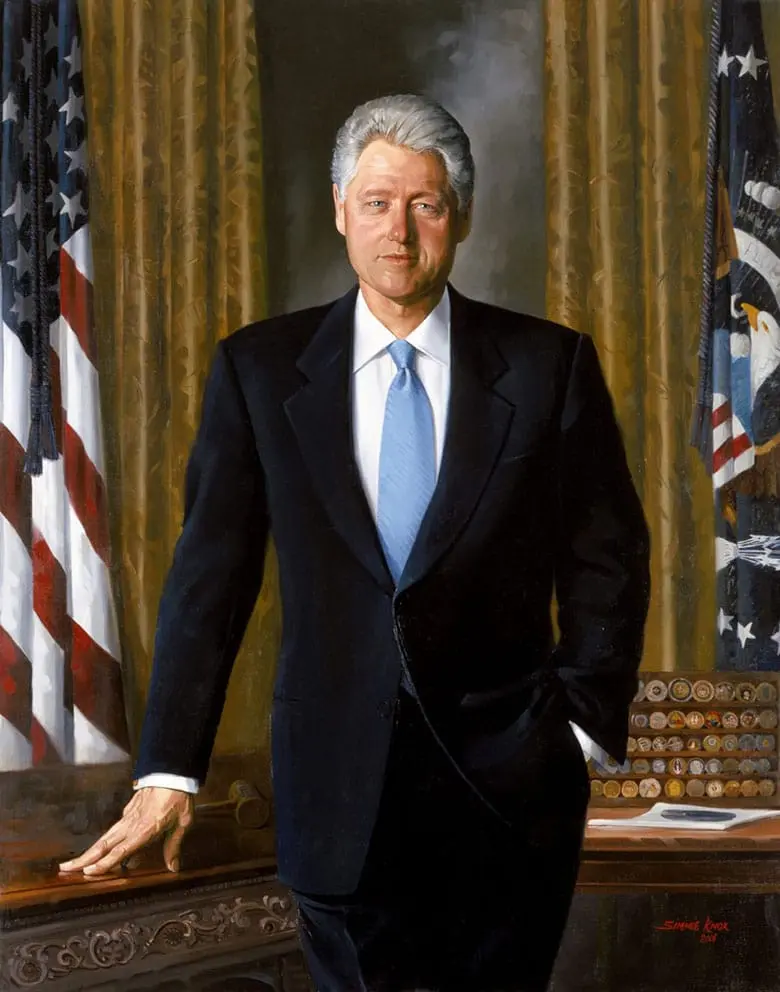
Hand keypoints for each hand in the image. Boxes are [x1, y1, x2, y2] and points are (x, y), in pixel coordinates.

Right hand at [58, 787, 193, 875]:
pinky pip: (114, 829)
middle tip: (65, 869)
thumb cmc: (179, 798)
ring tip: (73, 862)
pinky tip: (99, 847)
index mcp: (144, 830)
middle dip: (84, 858)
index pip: (120, 850)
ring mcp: (128, 817)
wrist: (172, 772)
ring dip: (88, 850)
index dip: (104, 863)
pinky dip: (103, 841)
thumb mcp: (183, 823)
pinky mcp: (129, 810)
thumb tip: (173, 868)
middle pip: (103, 845)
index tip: (88, 872)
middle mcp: (131, 825)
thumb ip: (174, 846)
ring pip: (105, 837)